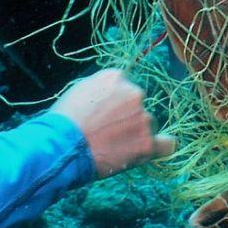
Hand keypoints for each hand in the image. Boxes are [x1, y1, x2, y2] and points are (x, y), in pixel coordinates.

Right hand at [51, 69, 174, 177]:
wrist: (61, 147)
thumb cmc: (63, 121)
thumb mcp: (78, 91)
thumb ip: (101, 89)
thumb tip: (111, 95)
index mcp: (116, 77)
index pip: (125, 87)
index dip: (116, 103)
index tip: (107, 115)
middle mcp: (134, 93)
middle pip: (138, 105)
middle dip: (127, 118)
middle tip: (108, 133)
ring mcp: (143, 118)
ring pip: (148, 124)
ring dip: (136, 133)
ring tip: (114, 148)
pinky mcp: (147, 143)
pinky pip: (166, 144)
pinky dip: (161, 147)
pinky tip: (152, 150)